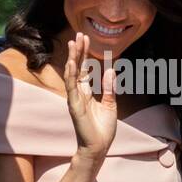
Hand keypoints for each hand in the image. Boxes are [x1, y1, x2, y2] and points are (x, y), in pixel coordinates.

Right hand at [63, 33, 116, 165]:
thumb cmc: (103, 128)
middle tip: (79, 34)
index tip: (86, 39)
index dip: (85, 54)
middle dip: (78, 51)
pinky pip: (72, 87)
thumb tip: (110, 70)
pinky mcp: (75, 106)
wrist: (99, 147)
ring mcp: (75, 99)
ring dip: (73, 58)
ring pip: (72, 74)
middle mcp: (78, 93)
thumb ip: (109, 87)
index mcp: (86, 92)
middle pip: (77, 67)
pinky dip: (72, 74)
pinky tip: (72, 62)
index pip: (85, 69)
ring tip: (74, 42)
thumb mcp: (110, 104)